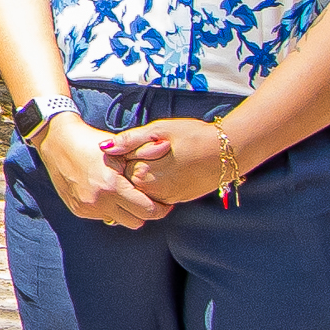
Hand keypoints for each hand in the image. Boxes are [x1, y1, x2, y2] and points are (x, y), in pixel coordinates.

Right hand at [33, 113, 167, 229]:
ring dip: (126, 211)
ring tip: (127, 195)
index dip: (161, 209)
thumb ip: (144, 153)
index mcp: (113, 187)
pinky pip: (102, 216)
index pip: (147, 211)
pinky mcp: (78, 210)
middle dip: (145, 212)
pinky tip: (107, 192)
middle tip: (149, 199)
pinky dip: (109, 208)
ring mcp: (87, 208)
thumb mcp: (119, 147)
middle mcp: (99, 202)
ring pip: (119, 221)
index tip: (166, 203)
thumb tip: (167, 147)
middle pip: (135, 222)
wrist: (57, 141)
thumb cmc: (92, 141)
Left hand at [101, 115, 242, 204]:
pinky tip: (170, 170)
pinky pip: (157, 194)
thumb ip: (130, 140)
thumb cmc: (192, 135)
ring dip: (147, 175)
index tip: (144, 143)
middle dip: (136, 165)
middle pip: (129, 178)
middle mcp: (149, 190)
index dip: (129, 152)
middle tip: (158, 150)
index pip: (119, 165)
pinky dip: (158, 184)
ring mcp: (163, 197)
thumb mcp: (159, 130)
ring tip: (164, 159)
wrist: (226, 153)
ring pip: (143, 188)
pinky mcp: (175, 200)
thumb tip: (104, 147)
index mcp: (141, 171)